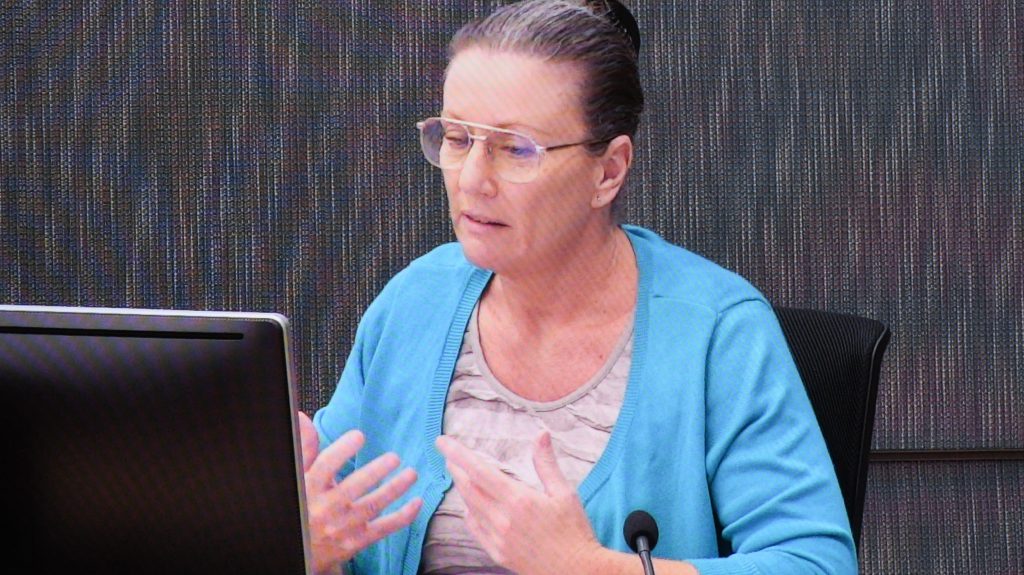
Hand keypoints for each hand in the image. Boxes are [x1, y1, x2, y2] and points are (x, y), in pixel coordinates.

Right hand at [299, 413, 421, 573]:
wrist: (301, 550)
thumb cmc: (303, 506)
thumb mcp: (300, 477)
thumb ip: (306, 448)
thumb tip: (303, 417)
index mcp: (310, 489)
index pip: (324, 468)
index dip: (341, 451)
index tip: (358, 436)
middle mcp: (326, 509)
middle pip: (352, 489)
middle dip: (375, 472)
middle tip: (394, 457)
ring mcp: (343, 527)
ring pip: (372, 506)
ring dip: (394, 489)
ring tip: (411, 474)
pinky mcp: (357, 541)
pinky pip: (383, 528)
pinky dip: (403, 517)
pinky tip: (417, 502)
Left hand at [435, 431, 602, 574]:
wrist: (577, 572)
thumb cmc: (574, 532)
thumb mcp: (564, 493)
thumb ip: (546, 463)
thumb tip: (540, 434)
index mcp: (519, 500)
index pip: (479, 471)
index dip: (458, 454)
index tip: (442, 442)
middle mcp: (503, 519)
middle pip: (468, 489)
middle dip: (456, 469)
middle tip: (449, 456)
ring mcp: (498, 539)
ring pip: (470, 508)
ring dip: (462, 489)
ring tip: (460, 475)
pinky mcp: (498, 554)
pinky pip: (475, 530)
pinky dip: (469, 513)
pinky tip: (471, 506)